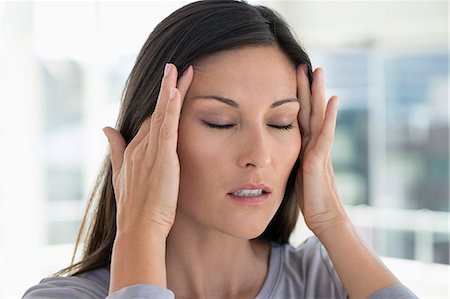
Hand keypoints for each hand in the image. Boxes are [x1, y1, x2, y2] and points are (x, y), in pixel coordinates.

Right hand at [103, 63, 193, 237]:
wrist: (138, 229)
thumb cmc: (134, 207)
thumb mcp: (122, 175)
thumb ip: (116, 149)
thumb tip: (105, 128)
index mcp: (135, 150)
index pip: (150, 119)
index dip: (159, 102)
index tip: (168, 84)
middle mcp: (140, 147)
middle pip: (156, 111)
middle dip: (166, 88)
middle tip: (174, 66)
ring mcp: (150, 152)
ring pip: (161, 115)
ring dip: (169, 90)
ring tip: (177, 69)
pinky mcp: (161, 159)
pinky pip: (166, 129)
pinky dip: (170, 109)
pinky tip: (175, 91)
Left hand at [295, 66, 347, 237]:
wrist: (324, 218)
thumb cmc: (309, 199)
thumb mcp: (295, 173)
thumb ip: (290, 159)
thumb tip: (276, 152)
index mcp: (305, 146)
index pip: (299, 117)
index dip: (296, 98)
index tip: (293, 79)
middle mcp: (313, 143)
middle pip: (310, 110)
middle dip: (307, 88)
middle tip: (305, 65)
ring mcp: (319, 150)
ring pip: (318, 116)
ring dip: (318, 93)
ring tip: (318, 71)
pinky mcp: (320, 160)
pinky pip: (325, 135)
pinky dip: (329, 117)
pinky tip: (332, 100)